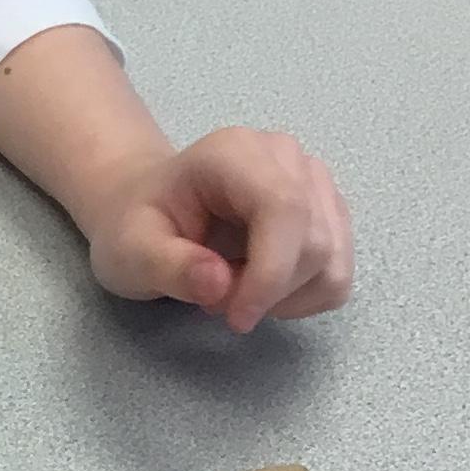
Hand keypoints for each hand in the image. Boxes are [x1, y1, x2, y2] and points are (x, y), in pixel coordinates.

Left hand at [74, 126, 352, 331]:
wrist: (150, 208)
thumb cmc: (137, 225)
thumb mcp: (132, 251)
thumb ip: (171, 267)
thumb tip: (220, 284)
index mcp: (235, 153)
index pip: (285, 209)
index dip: (271, 273)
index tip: (238, 317)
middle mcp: (287, 158)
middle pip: (315, 243)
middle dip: (269, 291)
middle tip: (214, 299)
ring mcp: (315, 183)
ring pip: (332, 262)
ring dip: (286, 297)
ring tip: (234, 289)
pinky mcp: (329, 213)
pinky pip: (337, 273)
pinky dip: (303, 297)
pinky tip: (261, 287)